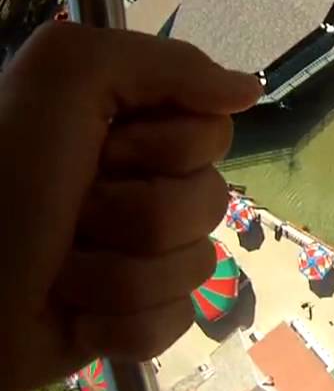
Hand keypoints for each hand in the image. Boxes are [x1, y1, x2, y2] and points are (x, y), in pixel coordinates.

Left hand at [0, 21, 260, 390]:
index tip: (108, 150)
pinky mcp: (134, 318)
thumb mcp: (65, 80)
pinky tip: (78, 320)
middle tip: (76, 216)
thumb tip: (250, 89)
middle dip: (140, 216)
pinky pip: (175, 322)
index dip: (172, 149)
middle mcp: (141, 185)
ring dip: (122, 276)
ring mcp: (141, 256)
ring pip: (197, 266)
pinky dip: (123, 325)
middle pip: (212, 199)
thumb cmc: (0, 182)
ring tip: (63, 275)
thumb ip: (165, 64)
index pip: (213, 132)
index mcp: (129, 128)